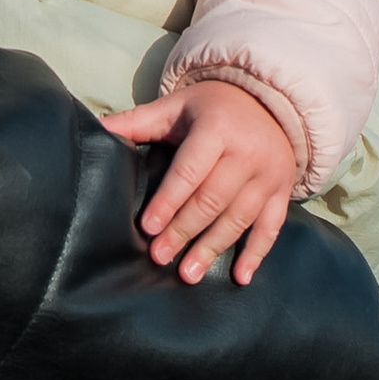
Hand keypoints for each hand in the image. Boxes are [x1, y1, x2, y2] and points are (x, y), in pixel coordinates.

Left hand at [99, 77, 299, 283]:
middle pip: (212, 200)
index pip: (190, 171)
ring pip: (238, 218)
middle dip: (183, 231)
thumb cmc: (211, 109)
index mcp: (216, 129)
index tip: (148, 227)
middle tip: (159, 257)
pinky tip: (240, 277)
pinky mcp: (282, 192)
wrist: (270, 102)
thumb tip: (96, 131)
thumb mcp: (176, 107)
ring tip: (187, 273)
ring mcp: (268, 175)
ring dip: (212, 249)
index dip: (169, 201)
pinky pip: (271, 227)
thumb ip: (137, 122)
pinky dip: (256, 254)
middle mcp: (246, 153)